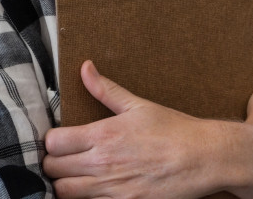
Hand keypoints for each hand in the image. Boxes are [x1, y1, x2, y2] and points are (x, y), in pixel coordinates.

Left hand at [43, 61, 219, 198]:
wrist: (201, 157)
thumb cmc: (173, 128)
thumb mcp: (138, 104)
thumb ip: (105, 89)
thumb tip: (85, 67)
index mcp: (104, 134)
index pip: (53, 143)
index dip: (51, 141)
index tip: (59, 139)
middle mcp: (102, 163)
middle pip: (52, 169)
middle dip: (53, 162)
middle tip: (64, 157)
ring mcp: (111, 189)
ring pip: (64, 193)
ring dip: (64, 184)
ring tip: (75, 174)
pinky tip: (92, 189)